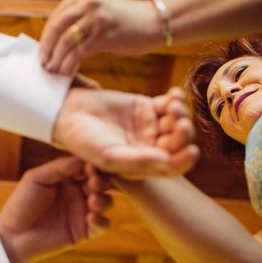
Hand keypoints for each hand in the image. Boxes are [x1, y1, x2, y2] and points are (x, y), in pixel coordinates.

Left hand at [0, 157, 111, 262]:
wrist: (12, 235)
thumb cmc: (21, 203)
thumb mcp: (37, 178)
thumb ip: (60, 167)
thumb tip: (84, 158)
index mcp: (68, 177)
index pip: (87, 166)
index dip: (93, 165)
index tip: (92, 165)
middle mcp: (78, 192)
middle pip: (101, 182)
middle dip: (101, 181)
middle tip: (95, 182)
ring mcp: (83, 211)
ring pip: (106, 202)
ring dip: (103, 199)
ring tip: (92, 200)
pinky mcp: (84, 231)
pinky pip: (103, 225)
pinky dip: (101, 221)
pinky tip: (91, 217)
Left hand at [40, 0, 160, 74]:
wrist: (154, 22)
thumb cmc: (127, 21)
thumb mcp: (101, 10)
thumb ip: (81, 17)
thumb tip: (58, 38)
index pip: (57, 16)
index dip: (47, 35)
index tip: (43, 50)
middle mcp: (88, 3)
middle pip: (56, 27)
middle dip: (47, 48)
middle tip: (44, 63)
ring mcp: (96, 18)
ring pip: (65, 42)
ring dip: (56, 59)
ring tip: (53, 70)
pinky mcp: (104, 35)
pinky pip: (78, 53)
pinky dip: (69, 64)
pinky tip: (66, 72)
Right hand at [53, 86, 198, 178]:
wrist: (69, 114)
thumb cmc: (85, 141)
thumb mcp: (110, 156)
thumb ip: (138, 161)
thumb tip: (168, 162)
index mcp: (142, 165)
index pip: (171, 167)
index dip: (184, 161)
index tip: (192, 151)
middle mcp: (149, 148)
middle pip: (177, 144)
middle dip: (183, 135)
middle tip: (180, 124)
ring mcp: (149, 127)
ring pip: (176, 123)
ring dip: (181, 114)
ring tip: (174, 106)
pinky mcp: (146, 108)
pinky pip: (169, 105)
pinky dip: (176, 99)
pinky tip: (174, 95)